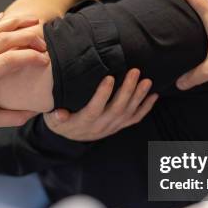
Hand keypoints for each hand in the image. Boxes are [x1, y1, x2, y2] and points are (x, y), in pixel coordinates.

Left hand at [0, 14, 49, 137]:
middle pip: (2, 39)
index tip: (46, 60)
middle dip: (26, 36)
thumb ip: (14, 117)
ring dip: (13, 23)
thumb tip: (37, 111)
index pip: (9, 60)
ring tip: (32, 19)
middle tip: (44, 41)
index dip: (31, 57)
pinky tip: (6, 17)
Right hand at [43, 69, 157, 141]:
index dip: (102, 94)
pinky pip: (135, 119)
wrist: (71, 136)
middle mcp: (101, 125)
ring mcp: (112, 126)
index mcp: (84, 122)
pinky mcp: (120, 126)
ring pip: (129, 112)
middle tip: (134, 71)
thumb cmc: (61, 121)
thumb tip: (58, 113)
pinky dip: (146, 108)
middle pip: (117, 108)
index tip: (109, 77)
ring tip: (147, 81)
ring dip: (139, 96)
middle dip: (127, 89)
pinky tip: (154, 96)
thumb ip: (55, 116)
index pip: (95, 108)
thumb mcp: (53, 120)